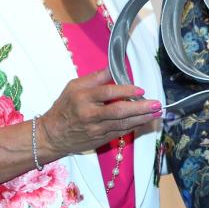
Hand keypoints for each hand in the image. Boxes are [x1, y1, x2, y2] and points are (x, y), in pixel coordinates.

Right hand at [38, 68, 160, 157]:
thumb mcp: (74, 86)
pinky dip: (133, 127)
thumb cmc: (63, 108)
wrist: (52, 135)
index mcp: (83, 98)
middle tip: (156, 104)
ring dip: (142, 118)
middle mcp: (90, 114)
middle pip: (119, 111)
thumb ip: (95, 78)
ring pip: (123, 124)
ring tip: (157, 113)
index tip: (141, 89)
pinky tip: (144, 121)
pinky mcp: (100, 140)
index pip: (108, 93)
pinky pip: (120, 133)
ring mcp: (96, 129)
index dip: (126, 90)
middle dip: (140, 108)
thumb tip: (113, 67)